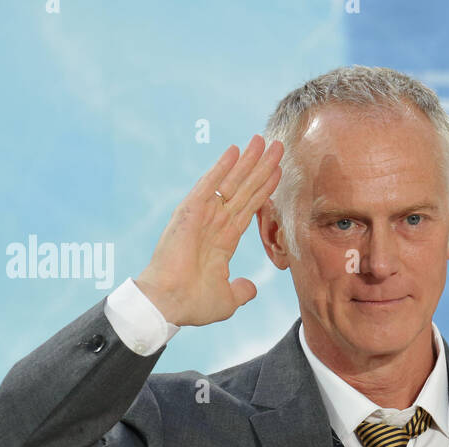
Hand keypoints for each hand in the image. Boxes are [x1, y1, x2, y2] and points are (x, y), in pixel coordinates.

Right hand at [134, 134, 284, 326]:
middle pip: (244, 189)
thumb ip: (241, 291)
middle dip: (261, 168)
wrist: (169, 304)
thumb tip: (251, 288)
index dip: (264, 189)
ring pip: (232, 183)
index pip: (249, 207)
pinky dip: (222, 167)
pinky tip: (235, 150)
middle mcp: (214, 223)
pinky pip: (209, 186)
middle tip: (278, 145)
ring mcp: (202, 216)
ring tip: (263, 141)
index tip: (279, 171)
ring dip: (248, 162)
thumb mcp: (227, 300)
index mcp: (223, 240)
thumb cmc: (192, 304)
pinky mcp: (190, 212)